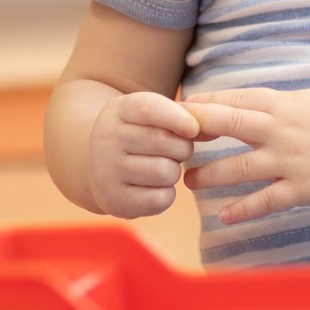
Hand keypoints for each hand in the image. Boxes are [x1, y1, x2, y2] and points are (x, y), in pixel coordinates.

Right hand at [89, 92, 199, 217]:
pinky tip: (154, 187)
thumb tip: (213, 129)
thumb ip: (182, 117)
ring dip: (174, 171)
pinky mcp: (114, 201)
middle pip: (162, 142)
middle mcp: (107, 139)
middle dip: (182, 148)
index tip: (194, 128)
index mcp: (118, 110)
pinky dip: (166, 194)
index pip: (149, 108)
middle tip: (177, 150)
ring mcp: (107, 172)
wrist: (96, 164)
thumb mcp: (151, 115)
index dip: (178, 118)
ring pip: (164, 172)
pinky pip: (160, 199)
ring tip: (162, 167)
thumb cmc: (138, 133)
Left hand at [182, 87, 309, 224]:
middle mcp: (281, 129)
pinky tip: (224, 216)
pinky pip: (266, 200)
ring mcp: (291, 160)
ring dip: (209, 175)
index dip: (202, 105)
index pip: (233, 100)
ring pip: (239, 167)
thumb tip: (243, 103)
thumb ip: (275, 103)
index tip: (177, 111)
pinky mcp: (303, 188)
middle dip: (195, 132)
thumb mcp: (309, 99)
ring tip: (189, 182)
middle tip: (169, 141)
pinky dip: (243, 209)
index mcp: (283, 104)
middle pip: (227, 125)